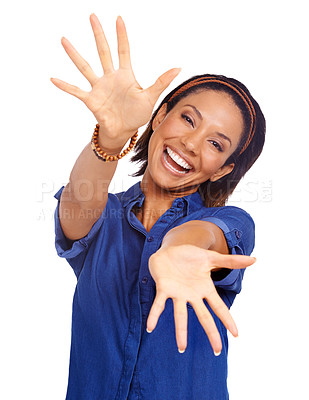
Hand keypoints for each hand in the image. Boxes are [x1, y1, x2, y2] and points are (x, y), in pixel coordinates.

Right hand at [51, 14, 179, 147]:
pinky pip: (76, 91)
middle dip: (98, 35)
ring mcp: (99, 87)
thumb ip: (161, 82)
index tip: (118, 19)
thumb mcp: (150, 97)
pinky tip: (53, 78)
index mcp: (125, 75)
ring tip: (64, 40)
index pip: (123, 50)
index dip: (121, 35)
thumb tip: (178, 67)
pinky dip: (65, 86)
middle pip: (103, 52)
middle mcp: (110, 77)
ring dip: (75, 55)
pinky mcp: (91, 100)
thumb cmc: (137, 114)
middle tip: (92, 16)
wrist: (124, 131)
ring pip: (86, 67)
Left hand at [147, 245, 255, 354]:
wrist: (170, 249)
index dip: (227, 319)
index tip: (236, 334)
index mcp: (204, 289)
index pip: (218, 307)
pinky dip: (154, 316)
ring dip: (181, 331)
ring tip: (181, 348)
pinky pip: (159, 304)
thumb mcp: (211, 258)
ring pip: (180, 315)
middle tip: (217, 351)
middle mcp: (192, 295)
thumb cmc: (190, 256)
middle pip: (203, 316)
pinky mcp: (163, 289)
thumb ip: (230, 261)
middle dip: (210, 332)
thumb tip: (255, 259)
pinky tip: (150, 328)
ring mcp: (177, 293)